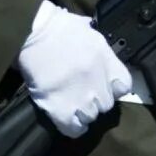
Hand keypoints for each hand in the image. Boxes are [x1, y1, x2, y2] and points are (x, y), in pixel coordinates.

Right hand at [17, 1, 130, 138]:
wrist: (31, 32)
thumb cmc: (57, 27)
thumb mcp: (88, 31)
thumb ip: (98, 48)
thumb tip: (103, 52)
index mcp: (106, 58)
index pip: (125, 86)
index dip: (115, 89)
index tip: (106, 88)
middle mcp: (97, 78)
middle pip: (106, 104)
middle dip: (96, 102)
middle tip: (83, 96)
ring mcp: (79, 94)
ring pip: (91, 116)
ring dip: (83, 113)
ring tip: (72, 106)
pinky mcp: (58, 105)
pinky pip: (73, 128)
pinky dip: (72, 127)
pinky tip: (66, 120)